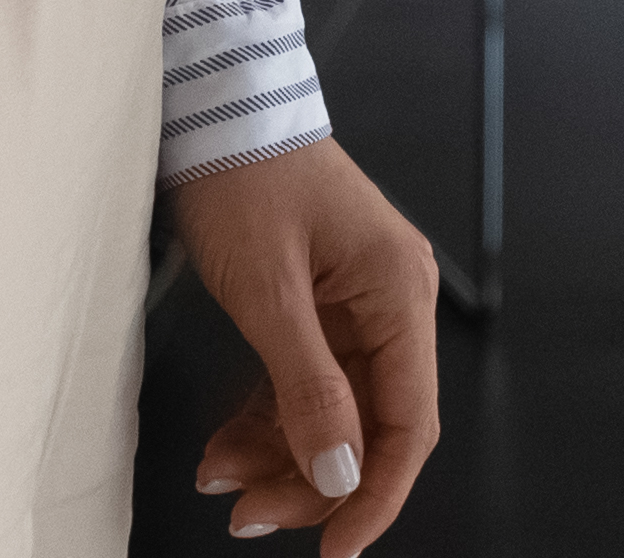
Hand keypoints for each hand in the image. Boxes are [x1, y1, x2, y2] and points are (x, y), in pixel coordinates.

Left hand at [167, 139, 439, 545]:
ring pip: (333, 415)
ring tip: (222, 478)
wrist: (215, 109)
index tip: (337, 549)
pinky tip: (228, 445)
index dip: (375, 494)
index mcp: (398, 294)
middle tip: (250, 516)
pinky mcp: (319, 307)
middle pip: (369, 426)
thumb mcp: (270, 291)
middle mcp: (390, 302)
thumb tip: (340, 475)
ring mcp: (355, 305)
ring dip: (282, 456)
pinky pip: (305, 387)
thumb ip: (309, 390)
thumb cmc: (246, 175)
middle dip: (313, 482)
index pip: (408, 423)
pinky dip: (268, 421)